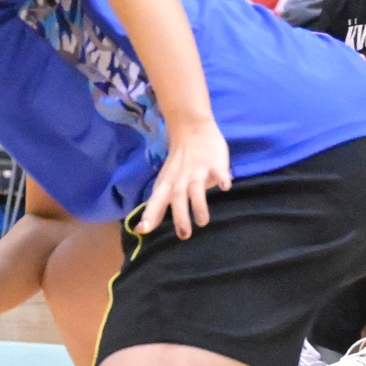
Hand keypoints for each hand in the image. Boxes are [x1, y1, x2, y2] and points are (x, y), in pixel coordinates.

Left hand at [135, 117, 231, 239]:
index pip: (156, 202)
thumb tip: (140, 229)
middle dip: (180, 217)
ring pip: (197, 189)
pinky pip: (219, 172)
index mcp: (167, 184)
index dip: (150, 215)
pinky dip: (222, 178)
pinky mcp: (215, 164)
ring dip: (199, 205)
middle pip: (178, 199)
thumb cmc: (178, 164)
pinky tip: (225, 186)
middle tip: (184, 235)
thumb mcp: (163, 183)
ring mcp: (198, 171)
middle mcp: (181, 180)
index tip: (143, 229)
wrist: (192, 130)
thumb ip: (155, 206)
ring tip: (203, 221)